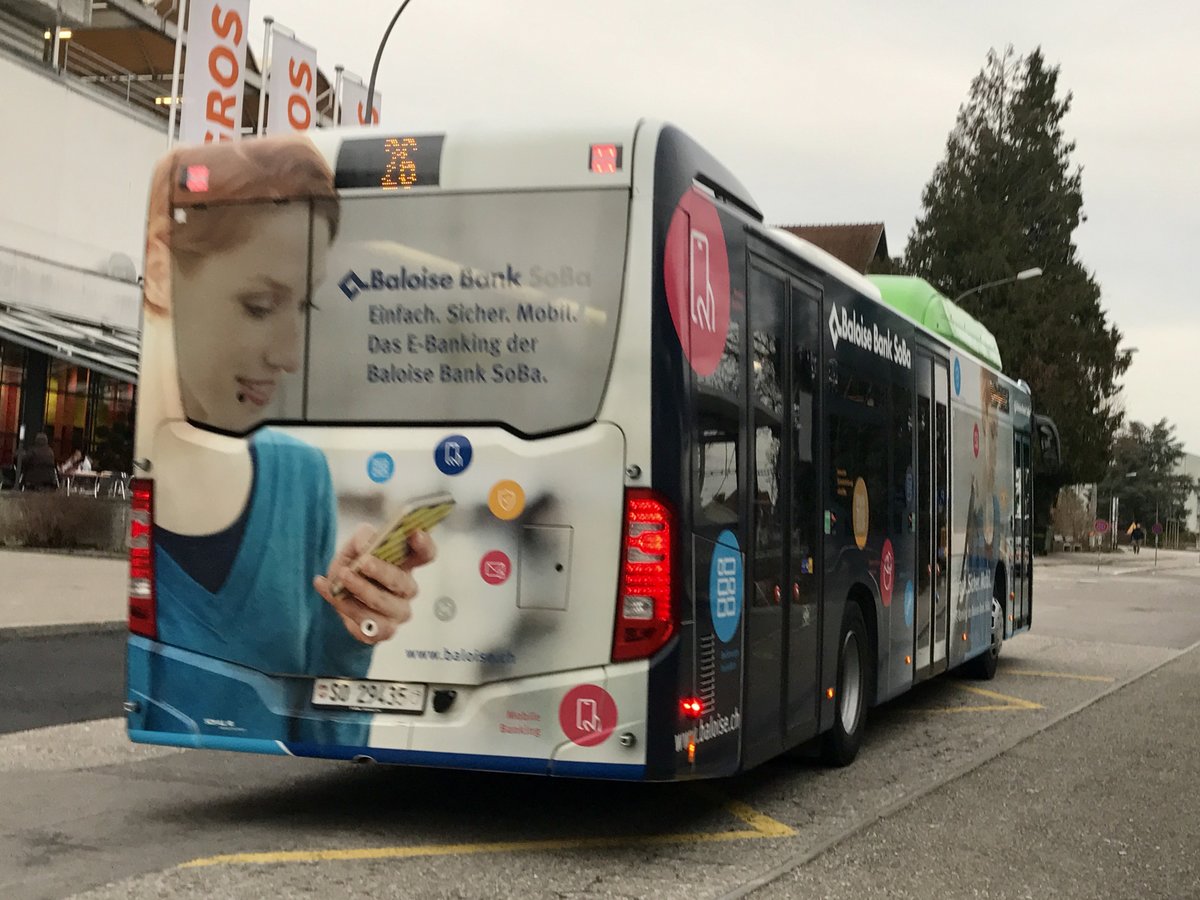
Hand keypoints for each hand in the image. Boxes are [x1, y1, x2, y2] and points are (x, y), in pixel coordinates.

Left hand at [313, 525, 436, 644]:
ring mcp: (397, 613)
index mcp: (407, 563)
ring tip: (342, 576)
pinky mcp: (381, 632)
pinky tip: (329, 590)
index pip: (426, 554)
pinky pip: (366, 624)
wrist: (339, 593)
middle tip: (363, 562)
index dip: (424, 545)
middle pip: (403, 583)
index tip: (415, 534)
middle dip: (383, 572)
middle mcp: (407, 590)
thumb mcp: (355, 544)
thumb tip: (367, 545)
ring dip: (361, 591)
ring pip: (383, 605)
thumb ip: (363, 537)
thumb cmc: (354, 565)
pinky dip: (344, 606)